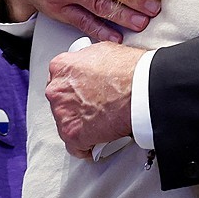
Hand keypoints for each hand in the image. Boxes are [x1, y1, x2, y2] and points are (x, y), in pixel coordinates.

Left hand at [46, 41, 144, 157]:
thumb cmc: (129, 70)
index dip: (74, 88)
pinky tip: (97, 141)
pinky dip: (86, 146)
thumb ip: (88, 61)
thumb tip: (92, 69)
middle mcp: (57, 90)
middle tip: (94, 107)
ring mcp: (63, 113)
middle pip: (61, 103)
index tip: (83, 92)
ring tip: (100, 124)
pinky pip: (75, 146)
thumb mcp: (103, 51)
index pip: (60, 80)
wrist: (142, 88)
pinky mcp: (73, 134)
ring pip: (66, 124)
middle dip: (75, 106)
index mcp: (62, 67)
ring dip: (81, 125)